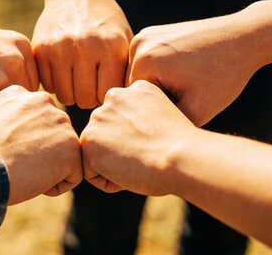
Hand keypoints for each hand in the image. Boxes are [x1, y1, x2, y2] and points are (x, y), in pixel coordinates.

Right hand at [0, 85, 81, 204]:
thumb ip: (7, 118)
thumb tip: (14, 131)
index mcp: (21, 94)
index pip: (35, 121)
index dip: (21, 143)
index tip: (4, 151)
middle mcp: (44, 101)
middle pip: (52, 136)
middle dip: (39, 154)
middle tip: (14, 163)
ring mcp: (60, 122)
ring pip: (63, 154)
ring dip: (47, 169)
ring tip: (22, 171)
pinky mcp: (70, 146)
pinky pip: (73, 175)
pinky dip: (55, 186)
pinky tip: (33, 181)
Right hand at [34, 0, 132, 108]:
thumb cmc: (106, 22)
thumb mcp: (125, 39)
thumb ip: (127, 70)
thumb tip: (125, 104)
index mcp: (111, 47)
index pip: (108, 94)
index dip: (108, 95)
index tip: (106, 87)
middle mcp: (85, 47)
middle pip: (86, 99)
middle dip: (89, 98)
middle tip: (91, 86)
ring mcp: (60, 48)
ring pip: (65, 96)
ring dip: (72, 92)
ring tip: (78, 80)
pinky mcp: (41, 49)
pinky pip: (48, 84)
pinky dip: (56, 83)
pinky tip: (64, 71)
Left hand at [80, 81, 197, 195]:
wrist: (180, 157)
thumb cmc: (182, 148)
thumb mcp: (163, 120)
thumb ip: (141, 122)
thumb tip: (128, 138)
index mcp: (135, 90)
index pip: (125, 119)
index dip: (139, 141)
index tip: (157, 148)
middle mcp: (113, 97)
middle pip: (109, 134)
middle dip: (122, 151)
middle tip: (147, 160)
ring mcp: (98, 118)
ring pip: (99, 151)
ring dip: (114, 166)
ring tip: (139, 168)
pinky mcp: (88, 140)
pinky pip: (91, 171)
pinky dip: (108, 181)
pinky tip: (129, 176)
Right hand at [126, 12, 260, 125]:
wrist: (244, 38)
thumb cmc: (223, 75)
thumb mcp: (198, 111)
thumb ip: (166, 124)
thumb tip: (145, 133)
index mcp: (143, 63)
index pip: (136, 103)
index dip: (161, 110)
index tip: (189, 102)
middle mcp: (137, 45)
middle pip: (134, 89)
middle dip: (157, 97)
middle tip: (189, 94)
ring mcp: (143, 36)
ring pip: (140, 77)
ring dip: (158, 85)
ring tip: (188, 81)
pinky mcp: (152, 33)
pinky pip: (147, 63)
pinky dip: (161, 72)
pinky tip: (185, 71)